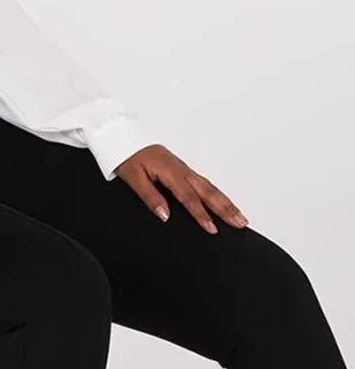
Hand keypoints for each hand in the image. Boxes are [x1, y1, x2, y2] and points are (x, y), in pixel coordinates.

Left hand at [116, 144, 247, 233]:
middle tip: (240, 223)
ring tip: (240, 217)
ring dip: (226, 203)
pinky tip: (224, 203)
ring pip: (211, 188)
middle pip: (209, 192)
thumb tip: (164, 215)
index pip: (189, 198)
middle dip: (226, 209)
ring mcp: (185, 170)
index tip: (212, 228)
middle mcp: (182, 171)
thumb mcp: (134, 179)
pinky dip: (218, 194)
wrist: (127, 140)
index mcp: (171, 172)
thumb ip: (150, 197)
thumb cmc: (130, 158)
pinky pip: (206, 183)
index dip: (201, 215)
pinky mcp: (185, 170)